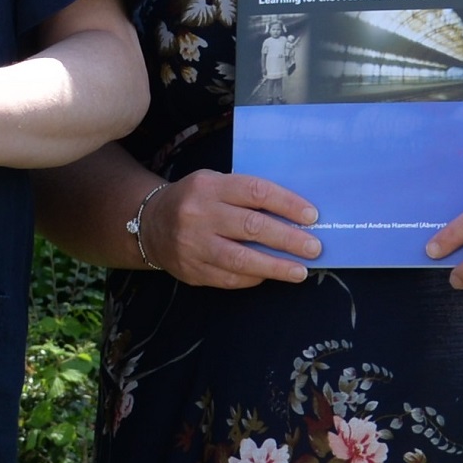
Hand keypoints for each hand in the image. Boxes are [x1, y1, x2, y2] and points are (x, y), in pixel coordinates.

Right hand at [147, 171, 322, 287]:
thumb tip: (294, 216)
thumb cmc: (195, 201)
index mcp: (208, 186)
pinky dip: (254, 278)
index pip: (255, 192)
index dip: (287, 204)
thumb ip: (245, 196)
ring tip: (300, 271)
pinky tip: (270, 276)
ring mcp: (193, 245)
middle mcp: (198, 215)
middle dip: (288, 239)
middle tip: (314, 248)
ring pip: (242, 259)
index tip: (312, 216)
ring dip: (276, 267)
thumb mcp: (214, 184)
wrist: (148, 223)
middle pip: (252, 227)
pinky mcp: (191, 270)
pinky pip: (230, 278)